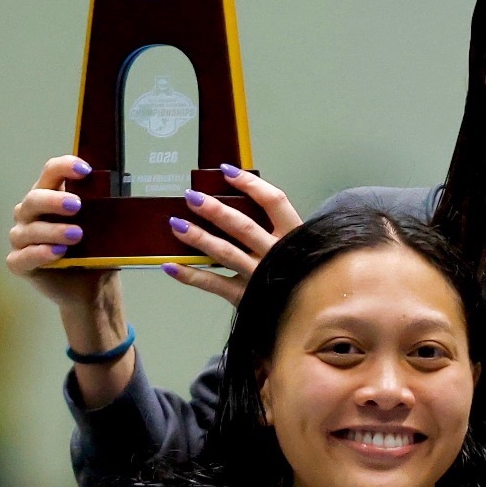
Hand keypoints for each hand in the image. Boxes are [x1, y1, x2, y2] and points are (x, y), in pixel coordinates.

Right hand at [8, 155, 118, 313]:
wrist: (93, 289)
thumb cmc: (95, 252)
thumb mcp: (104, 228)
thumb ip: (105, 208)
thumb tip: (123, 187)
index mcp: (49, 196)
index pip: (50, 173)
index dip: (64, 167)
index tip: (84, 169)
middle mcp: (30, 214)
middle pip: (34, 199)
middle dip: (54, 200)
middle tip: (77, 205)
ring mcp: (22, 239)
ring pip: (29, 230)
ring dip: (53, 230)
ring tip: (77, 235)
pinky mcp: (19, 264)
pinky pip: (22, 257)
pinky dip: (39, 254)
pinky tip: (57, 253)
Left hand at [159, 166, 305, 305]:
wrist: (314, 314)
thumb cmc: (303, 273)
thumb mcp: (302, 245)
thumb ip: (278, 227)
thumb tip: (244, 200)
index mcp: (294, 235)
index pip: (274, 201)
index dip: (251, 184)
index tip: (227, 172)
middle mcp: (277, 254)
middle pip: (243, 226)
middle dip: (215, 210)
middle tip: (192, 197)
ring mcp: (260, 276)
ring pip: (225, 253)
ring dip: (198, 237)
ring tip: (176, 224)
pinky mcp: (245, 296)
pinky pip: (213, 284)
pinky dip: (190, 275)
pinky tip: (171, 265)